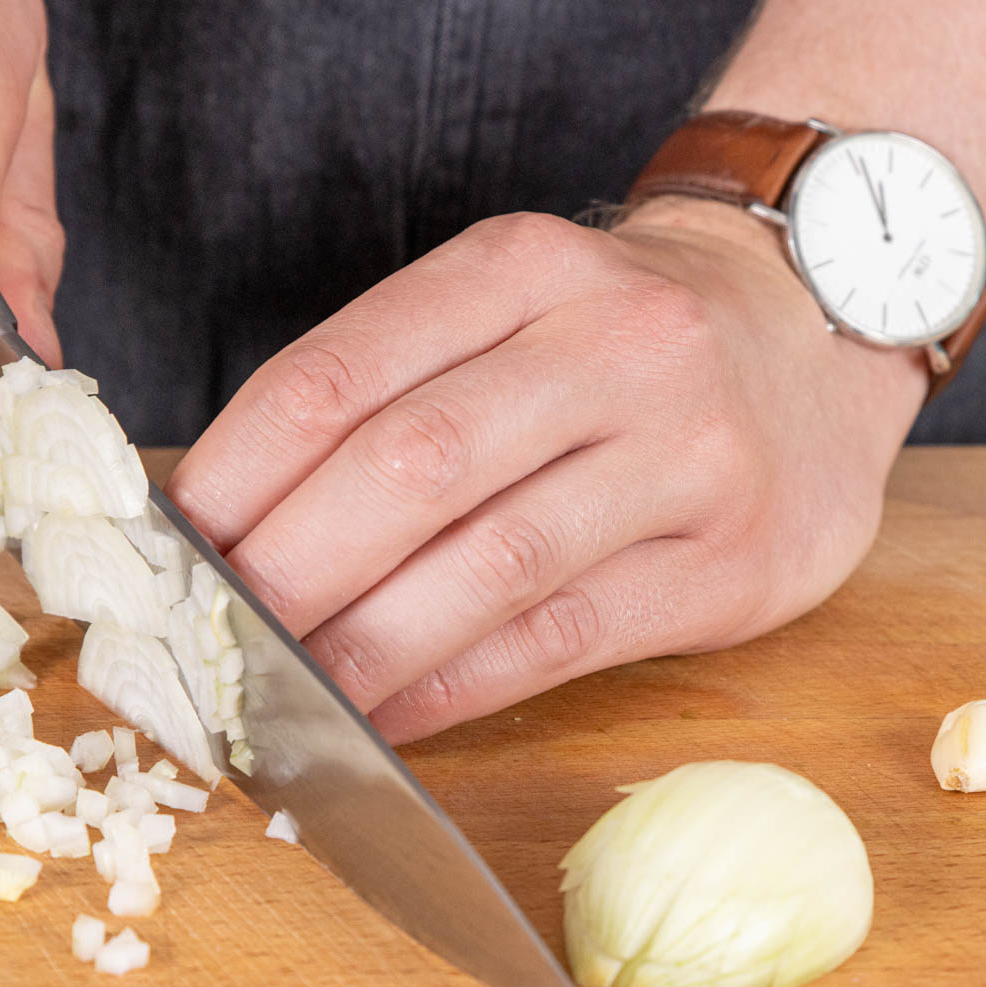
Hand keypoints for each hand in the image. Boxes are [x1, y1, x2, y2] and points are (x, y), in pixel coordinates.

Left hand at [169, 203, 927, 743]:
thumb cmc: (619, 340)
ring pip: (491, 562)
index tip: (170, 546)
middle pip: (413, 466)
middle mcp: (613, 344)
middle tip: (205, 642)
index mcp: (524, 267)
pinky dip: (459, 686)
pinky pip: (565, 636)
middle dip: (288, 568)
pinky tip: (388, 719)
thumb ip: (394, 391)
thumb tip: (232, 522)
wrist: (815, 330)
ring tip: (278, 699)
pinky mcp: (731, 560)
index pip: (347, 371)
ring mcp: (687, 452)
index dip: (240, 469)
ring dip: (365, 645)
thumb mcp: (514, 305)